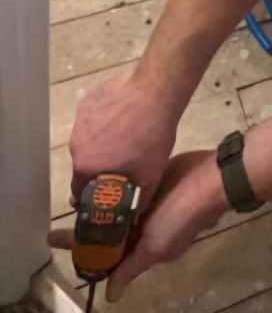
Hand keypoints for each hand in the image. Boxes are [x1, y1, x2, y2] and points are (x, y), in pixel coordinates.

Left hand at [50, 151, 227, 301]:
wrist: (209, 180)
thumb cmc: (180, 217)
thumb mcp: (155, 247)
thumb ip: (130, 268)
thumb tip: (111, 297)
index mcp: (143, 247)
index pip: (106, 253)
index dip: (81, 248)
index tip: (54, 237)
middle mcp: (143, 229)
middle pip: (107, 233)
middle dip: (83, 229)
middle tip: (56, 222)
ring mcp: (148, 206)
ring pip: (115, 213)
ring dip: (96, 208)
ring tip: (73, 198)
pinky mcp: (152, 185)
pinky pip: (126, 192)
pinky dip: (110, 191)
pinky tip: (97, 183)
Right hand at [69, 73, 179, 208]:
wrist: (155, 93)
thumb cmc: (152, 137)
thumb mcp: (151, 175)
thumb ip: (139, 200)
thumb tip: (133, 218)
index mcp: (86, 166)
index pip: (79, 190)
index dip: (91, 194)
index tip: (104, 193)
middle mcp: (76, 146)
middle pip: (85, 163)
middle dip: (101, 166)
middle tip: (123, 161)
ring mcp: (80, 121)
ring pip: (89, 140)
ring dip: (103, 142)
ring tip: (127, 136)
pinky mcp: (88, 102)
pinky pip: (93, 117)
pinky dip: (105, 120)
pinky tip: (125, 115)